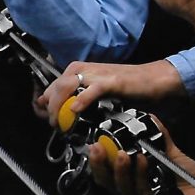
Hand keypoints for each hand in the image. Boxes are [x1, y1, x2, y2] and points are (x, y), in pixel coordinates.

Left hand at [38, 60, 185, 128]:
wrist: (152, 79)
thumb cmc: (125, 87)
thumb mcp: (95, 93)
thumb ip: (76, 98)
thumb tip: (56, 110)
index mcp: (78, 70)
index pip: (51, 86)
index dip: (42, 104)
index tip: (43, 119)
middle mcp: (84, 69)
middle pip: (55, 86)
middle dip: (49, 108)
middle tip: (54, 126)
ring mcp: (98, 73)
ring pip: (67, 85)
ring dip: (60, 106)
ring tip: (61, 123)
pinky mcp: (112, 81)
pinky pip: (92, 90)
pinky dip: (81, 100)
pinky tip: (76, 111)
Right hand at [88, 118, 194, 194]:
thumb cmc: (192, 181)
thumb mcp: (172, 155)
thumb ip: (159, 140)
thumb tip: (149, 119)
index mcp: (135, 181)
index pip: (109, 173)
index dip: (98, 161)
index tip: (94, 144)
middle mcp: (135, 193)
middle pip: (109, 184)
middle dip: (100, 166)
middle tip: (97, 148)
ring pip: (124, 189)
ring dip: (121, 170)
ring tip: (122, 153)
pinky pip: (143, 192)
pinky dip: (141, 176)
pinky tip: (141, 161)